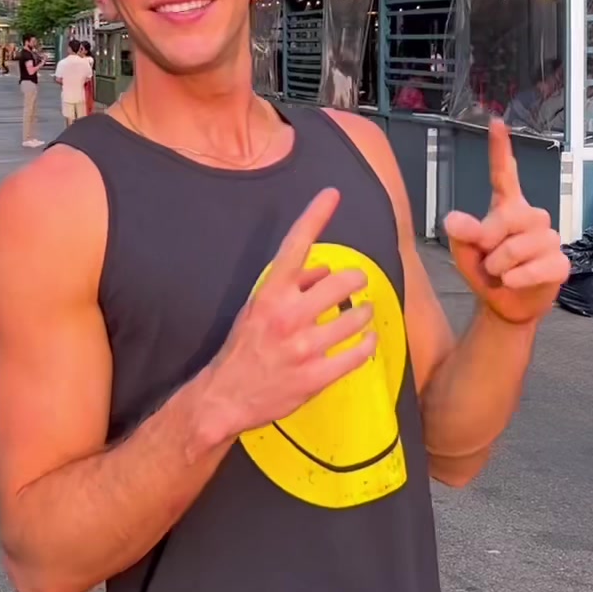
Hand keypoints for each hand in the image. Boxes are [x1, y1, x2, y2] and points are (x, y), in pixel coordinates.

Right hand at [200, 189, 376, 448]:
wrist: (225, 397)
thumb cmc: (242, 348)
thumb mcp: (257, 307)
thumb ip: (290, 286)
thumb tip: (323, 270)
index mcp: (270, 294)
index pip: (295, 246)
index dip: (315, 216)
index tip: (331, 194)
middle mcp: (288, 315)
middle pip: (343, 281)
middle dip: (356, 281)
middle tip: (356, 285)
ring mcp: (304, 347)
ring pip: (356, 317)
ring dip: (363, 314)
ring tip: (360, 316)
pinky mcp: (317, 376)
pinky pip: (358, 353)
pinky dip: (367, 344)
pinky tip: (366, 341)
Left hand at [444, 119, 569, 325]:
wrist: (504, 305)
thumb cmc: (486, 272)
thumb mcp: (463, 252)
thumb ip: (460, 234)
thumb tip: (455, 220)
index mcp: (507, 207)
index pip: (504, 174)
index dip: (500, 149)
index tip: (496, 123)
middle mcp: (531, 217)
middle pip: (510, 216)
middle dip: (490, 240)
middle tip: (486, 258)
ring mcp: (549, 240)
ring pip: (520, 245)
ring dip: (501, 264)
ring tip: (500, 273)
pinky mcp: (560, 264)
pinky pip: (536, 267)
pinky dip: (517, 278)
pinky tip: (512, 282)